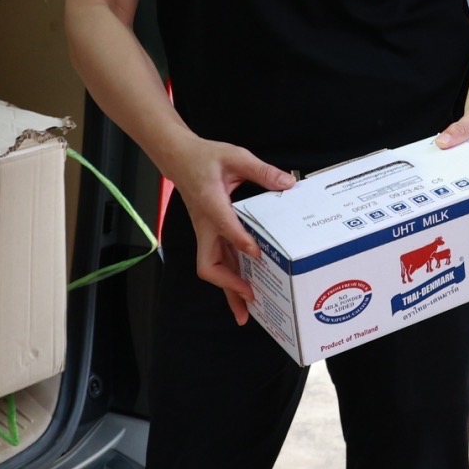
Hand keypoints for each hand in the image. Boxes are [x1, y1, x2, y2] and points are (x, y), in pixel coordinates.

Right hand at [158, 133, 294, 324]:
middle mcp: (206, 224)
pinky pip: (218, 261)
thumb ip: (261, 170)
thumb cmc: (206, 157)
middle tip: (251, 299)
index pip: (224, 228)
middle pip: (209, 264)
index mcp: (210, 203)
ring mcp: (206, 232)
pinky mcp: (210, 234)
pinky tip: (243, 291)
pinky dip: (229, 279)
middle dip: (229, 285)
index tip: (257, 254)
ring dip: (228, 290)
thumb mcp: (236, 156)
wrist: (180, 159)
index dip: (240, 242)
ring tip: (246, 312)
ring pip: (213, 268)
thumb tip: (288, 183)